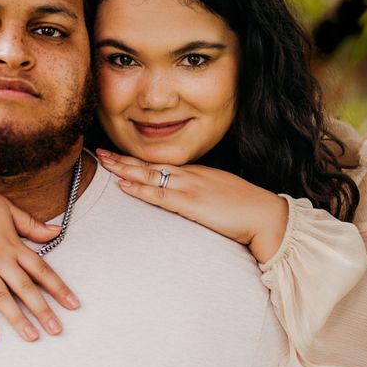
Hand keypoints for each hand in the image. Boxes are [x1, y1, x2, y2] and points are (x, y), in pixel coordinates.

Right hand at [0, 156, 79, 340]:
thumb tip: (58, 231)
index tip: (74, 304)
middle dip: (43, 310)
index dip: (59, 288)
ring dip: (18, 319)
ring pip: (1, 297)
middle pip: (25, 288)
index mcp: (12, 242)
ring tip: (32, 337)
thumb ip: (31, 224)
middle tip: (57, 331)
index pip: (41, 269)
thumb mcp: (6, 208)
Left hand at [96, 149, 288, 263]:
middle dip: (124, 158)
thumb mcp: (221, 195)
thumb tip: (191, 200)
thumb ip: (203, 194)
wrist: (265, 216)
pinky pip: (160, 195)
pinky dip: (140, 189)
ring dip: (125, 169)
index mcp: (197, 173)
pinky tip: (123, 185)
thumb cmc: (248, 209)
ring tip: (104, 163)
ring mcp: (190, 187)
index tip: (119, 155)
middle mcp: (190, 175)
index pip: (161, 164)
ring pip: (150, 175)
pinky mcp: (192, 204)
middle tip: (100, 151)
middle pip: (151, 164)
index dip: (138, 159)